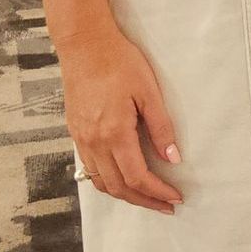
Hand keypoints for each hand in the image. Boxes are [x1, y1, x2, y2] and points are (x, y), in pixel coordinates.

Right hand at [58, 24, 183, 213]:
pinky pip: (90, 169)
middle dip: (144, 201)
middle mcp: (94, 142)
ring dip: (125, 195)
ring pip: (101, 182)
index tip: (175, 197)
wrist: (85, 46)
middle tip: (166, 205)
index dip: (158, 192)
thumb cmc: (119, 62)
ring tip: (147, 197)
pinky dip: (107, 182)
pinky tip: (122, 178)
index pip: (138, 177)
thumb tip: (173, 158)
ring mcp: (81, 140)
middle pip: (119, 187)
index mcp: (114, 133)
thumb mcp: (148, 91)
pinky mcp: (75, 133)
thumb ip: (161, 127)